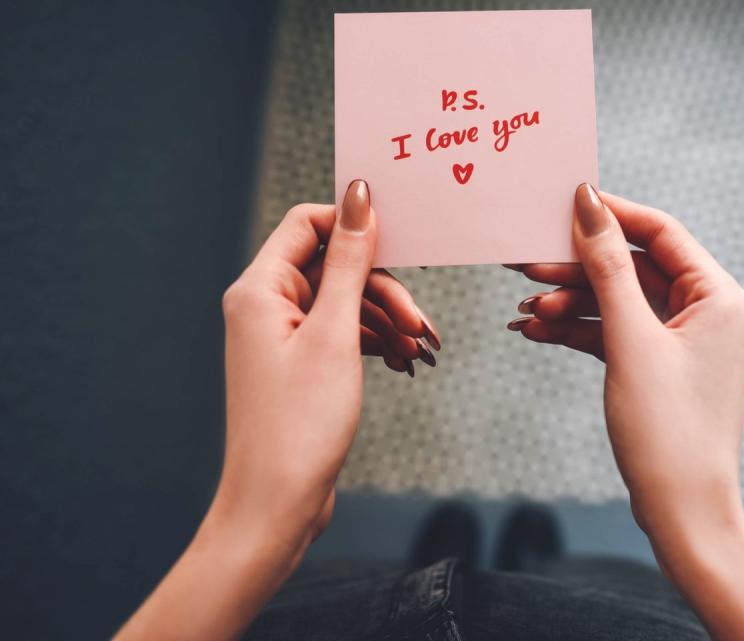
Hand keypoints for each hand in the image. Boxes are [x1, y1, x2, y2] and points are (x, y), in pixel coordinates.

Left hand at [115, 180, 440, 640]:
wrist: (277, 503)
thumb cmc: (300, 422)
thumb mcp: (335, 333)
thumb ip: (350, 261)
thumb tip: (358, 195)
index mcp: (259, 288)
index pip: (307, 224)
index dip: (354, 224)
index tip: (401, 239)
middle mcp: (264, 305)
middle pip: (334, 267)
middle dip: (383, 291)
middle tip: (423, 326)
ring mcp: (280, 336)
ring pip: (344, 303)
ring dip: (386, 321)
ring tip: (421, 351)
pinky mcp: (298, 363)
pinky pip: (340, 333)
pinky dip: (373, 342)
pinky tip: (403, 360)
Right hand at [510, 185, 743, 550]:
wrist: (681, 511)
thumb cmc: (668, 428)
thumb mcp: (630, 340)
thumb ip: (607, 269)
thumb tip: (589, 205)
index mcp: (719, 296)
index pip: (660, 232)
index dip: (611, 215)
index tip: (562, 204)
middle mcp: (708, 312)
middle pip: (633, 269)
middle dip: (578, 270)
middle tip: (525, 265)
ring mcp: (683, 341)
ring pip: (619, 303)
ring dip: (571, 304)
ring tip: (526, 310)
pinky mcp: (661, 366)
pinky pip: (616, 333)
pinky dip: (579, 331)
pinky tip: (536, 330)